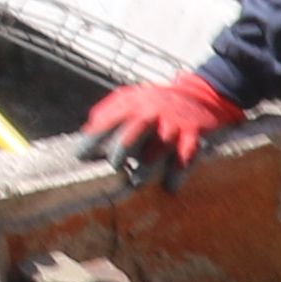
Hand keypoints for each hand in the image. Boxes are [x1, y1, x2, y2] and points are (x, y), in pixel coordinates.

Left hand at [80, 70, 242, 185]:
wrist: (201, 94)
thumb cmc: (156, 103)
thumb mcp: (132, 98)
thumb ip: (109, 113)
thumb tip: (86, 133)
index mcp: (133, 104)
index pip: (107, 121)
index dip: (92, 139)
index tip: (80, 157)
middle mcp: (152, 113)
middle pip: (132, 133)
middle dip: (120, 152)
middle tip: (114, 167)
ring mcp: (174, 124)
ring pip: (158, 148)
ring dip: (147, 168)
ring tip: (137, 181)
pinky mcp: (194, 134)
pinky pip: (185, 156)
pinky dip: (177, 173)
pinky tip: (170, 187)